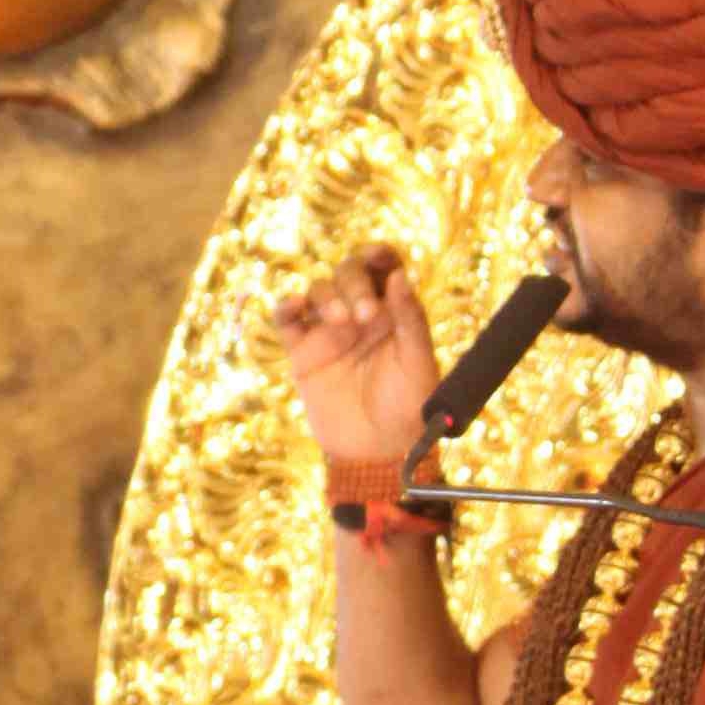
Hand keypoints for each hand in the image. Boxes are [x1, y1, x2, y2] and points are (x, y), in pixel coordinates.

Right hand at [268, 241, 444, 468]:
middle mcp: (361, 314)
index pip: (383, 266)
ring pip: (319, 289)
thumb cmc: (407, 409)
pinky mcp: (303, 352)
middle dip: (354, 282)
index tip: (377, 257)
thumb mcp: (418, 363)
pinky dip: (287, 305)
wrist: (376, 451)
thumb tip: (399, 275)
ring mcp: (329, 331)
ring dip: (327, 296)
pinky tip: (296, 306)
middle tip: (364, 316)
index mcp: (393, 312)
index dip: (378, 253)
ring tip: (340, 322)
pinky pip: (287, 318)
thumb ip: (411, 319)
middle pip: (348, 271)